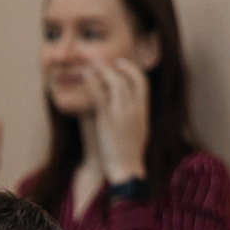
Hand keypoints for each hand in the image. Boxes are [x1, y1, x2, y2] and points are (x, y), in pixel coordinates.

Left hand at [88, 59, 151, 182]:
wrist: (125, 168)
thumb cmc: (129, 153)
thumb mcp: (139, 131)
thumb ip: (135, 115)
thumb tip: (130, 106)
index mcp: (144, 111)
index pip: (143, 82)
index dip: (131, 69)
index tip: (120, 64)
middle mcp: (135, 108)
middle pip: (127, 78)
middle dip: (114, 66)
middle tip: (101, 62)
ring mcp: (121, 112)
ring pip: (113, 82)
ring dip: (102, 70)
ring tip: (91, 66)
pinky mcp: (107, 118)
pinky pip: (99, 94)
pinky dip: (92, 83)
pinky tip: (85, 78)